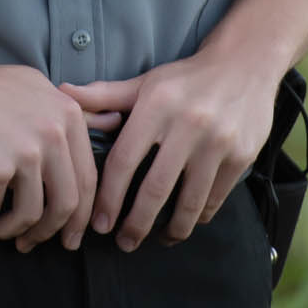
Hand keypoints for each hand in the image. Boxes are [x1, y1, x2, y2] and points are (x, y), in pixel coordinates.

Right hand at [0, 58, 121, 251]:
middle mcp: (53, 134)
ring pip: (31, 216)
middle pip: (66, 204)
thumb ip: (74, 109)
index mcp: (67, 115)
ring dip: (10, 232)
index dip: (80, 215)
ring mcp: (24, 152)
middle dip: (50, 233)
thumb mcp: (36, 88)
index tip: (69, 234)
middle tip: (31, 245)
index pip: (88, 178)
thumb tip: (114, 122)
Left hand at [61, 55, 277, 250]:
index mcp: (156, 105)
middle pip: (155, 189)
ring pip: (188, 202)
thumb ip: (105, 95)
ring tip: (156, 239)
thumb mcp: (145, 82)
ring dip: (170, 230)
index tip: (100, 223)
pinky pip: (214, 199)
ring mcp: (217, 142)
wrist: (245, 64)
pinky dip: (197, 217)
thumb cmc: (186, 79)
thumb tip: (62, 93)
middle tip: (124, 243)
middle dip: (136, 224)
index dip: (108, 197)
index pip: (124, 161)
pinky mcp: (241, 157)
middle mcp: (187, 124)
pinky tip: (185, 221)